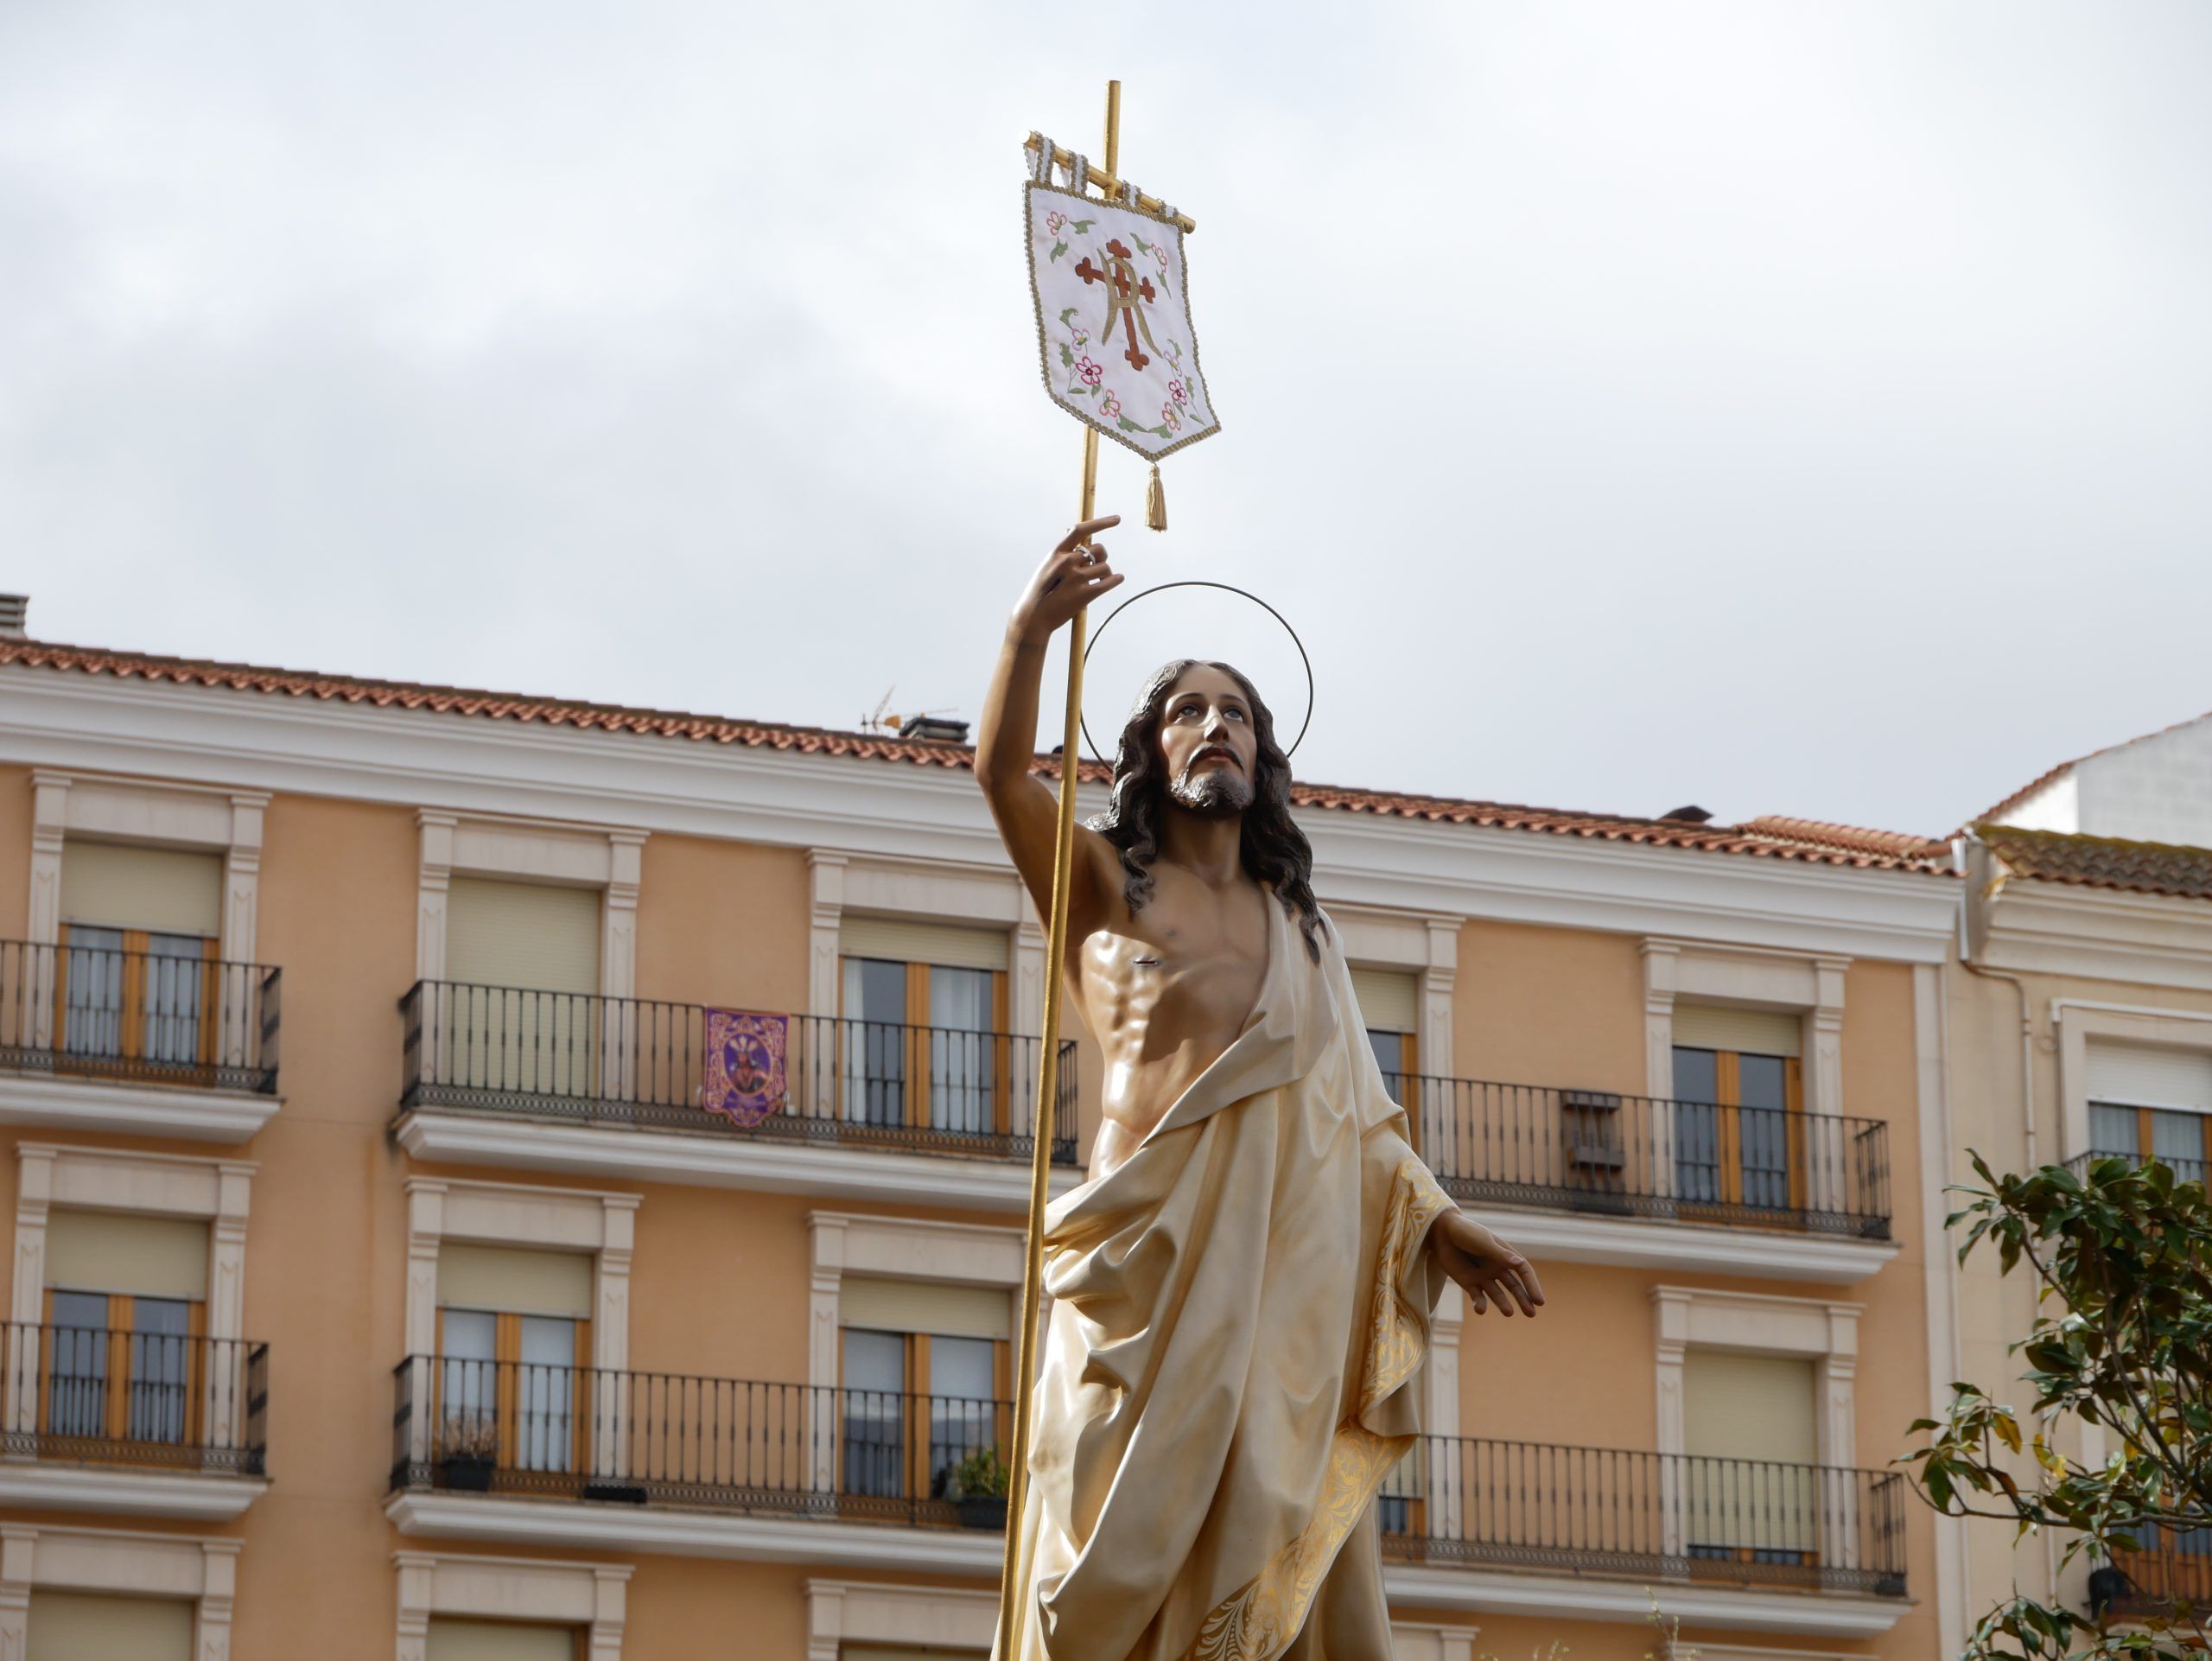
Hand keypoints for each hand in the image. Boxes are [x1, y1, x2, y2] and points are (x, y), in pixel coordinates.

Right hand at [1011, 516, 1123, 645]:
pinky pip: (1111, 581)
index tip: (1117, 519)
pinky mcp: (1086, 594)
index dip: (1100, 523)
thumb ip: (1062, 552)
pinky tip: (1116, 580)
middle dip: (1102, 556)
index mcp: (1057, 553)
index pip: (1080, 530)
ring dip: (1105, 573)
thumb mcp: (1047, 567)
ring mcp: (1076, 578)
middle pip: (1099, 550)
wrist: (1033, 618)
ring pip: (1105, 567)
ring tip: (1097, 581)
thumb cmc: (1040, 592)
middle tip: (1097, 566)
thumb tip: (1072, 530)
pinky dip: (1116, 580)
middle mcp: (1067, 562)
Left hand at [1428, 1209, 1544, 1317]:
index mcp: (1504, 1254)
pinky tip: (1480, 1310)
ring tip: (1509, 1313)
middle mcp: (1496, 1267)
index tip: (1539, 1301)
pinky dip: (1480, 1304)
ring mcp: (1483, 1276)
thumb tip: (1519, 1263)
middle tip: (1532, 1313)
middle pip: (1514, 1286)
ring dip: (1503, 1303)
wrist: (1440, 1232)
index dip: (1532, 1285)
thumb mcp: (1482, 1242)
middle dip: (1523, 1299)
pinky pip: (1478, 1297)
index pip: (1523, 1271)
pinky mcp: (1468, 1282)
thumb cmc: (1464, 1232)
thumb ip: (1499, 1254)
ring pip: (1498, 1294)